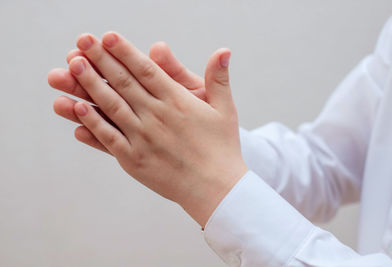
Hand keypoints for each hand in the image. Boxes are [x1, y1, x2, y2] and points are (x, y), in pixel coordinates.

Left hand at [56, 32, 246, 227]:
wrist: (216, 189)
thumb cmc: (222, 148)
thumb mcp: (225, 109)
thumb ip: (219, 78)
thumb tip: (225, 50)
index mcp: (177, 102)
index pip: (146, 70)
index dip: (125, 52)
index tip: (108, 36)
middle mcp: (157, 116)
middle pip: (124, 82)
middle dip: (100, 59)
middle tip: (82, 41)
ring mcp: (143, 139)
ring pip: (112, 106)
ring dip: (89, 84)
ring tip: (72, 65)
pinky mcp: (134, 160)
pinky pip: (109, 138)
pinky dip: (92, 122)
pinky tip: (78, 108)